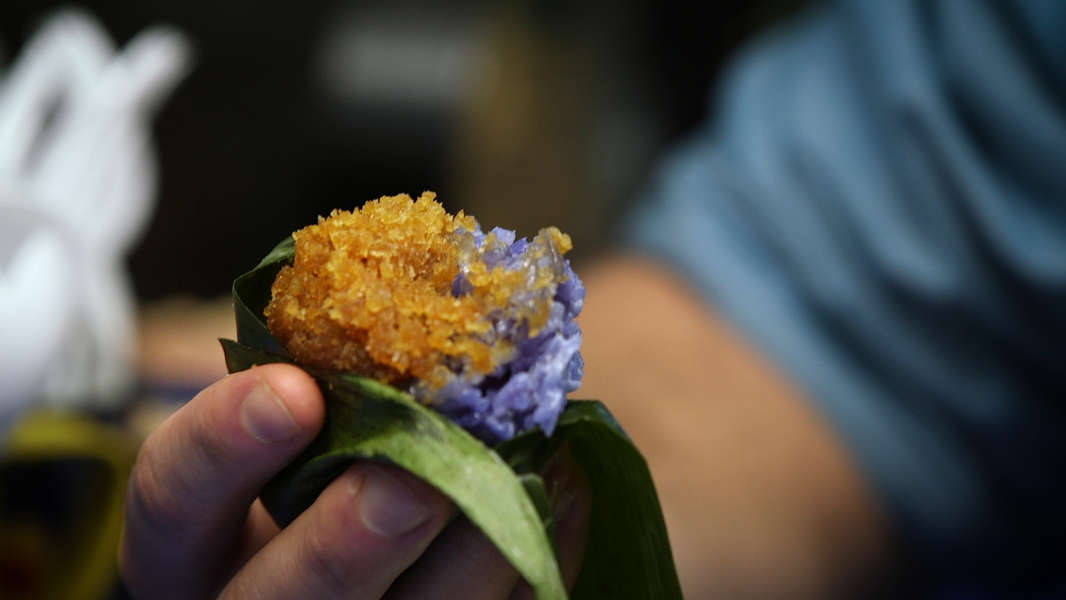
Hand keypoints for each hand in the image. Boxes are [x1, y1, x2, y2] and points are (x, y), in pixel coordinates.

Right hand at [120, 364, 589, 598]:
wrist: (353, 543)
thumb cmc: (319, 454)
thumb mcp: (293, 416)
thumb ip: (326, 375)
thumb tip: (436, 301)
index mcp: (193, 540)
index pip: (172, 500)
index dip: (223, 446)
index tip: (293, 388)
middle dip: (345, 547)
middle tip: (414, 484)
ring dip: (466, 560)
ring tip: (528, 474)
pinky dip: (537, 557)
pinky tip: (568, 490)